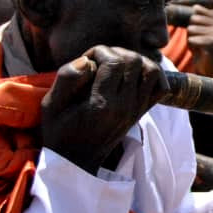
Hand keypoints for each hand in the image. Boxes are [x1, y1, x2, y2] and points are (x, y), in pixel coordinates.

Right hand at [41, 46, 168, 172]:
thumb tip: (87, 60)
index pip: (114, 62)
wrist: (77, 160)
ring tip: (116, 66)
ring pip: (153, 71)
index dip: (100, 52)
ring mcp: (137, 110)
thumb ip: (67, 78)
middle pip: (135, 62)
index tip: (87, 60)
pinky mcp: (142, 112)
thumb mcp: (51, 105)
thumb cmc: (60, 130)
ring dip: (135, 61)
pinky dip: (151, 75)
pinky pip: (161, 87)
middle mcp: (125, 106)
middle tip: (100, 62)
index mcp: (102, 104)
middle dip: (116, 53)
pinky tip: (132, 75)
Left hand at [186, 5, 212, 77]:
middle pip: (193, 19)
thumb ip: (198, 17)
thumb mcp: (200, 30)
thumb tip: (196, 7)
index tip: (201, 34)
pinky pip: (192, 39)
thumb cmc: (203, 48)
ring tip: (200, 47)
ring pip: (191, 29)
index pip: (196, 12)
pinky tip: (201, 52)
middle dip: (191, 32)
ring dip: (191, 40)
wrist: (210, 69)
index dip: (193, 24)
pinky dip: (192, 47)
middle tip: (200, 42)